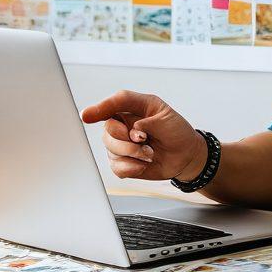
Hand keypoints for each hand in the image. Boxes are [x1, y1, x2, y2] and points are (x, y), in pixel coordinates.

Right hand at [80, 90, 207, 181]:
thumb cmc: (176, 132)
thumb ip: (150, 121)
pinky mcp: (123, 161)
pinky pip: (116, 167)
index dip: (100, 108)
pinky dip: (131, 167)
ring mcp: (121, 143)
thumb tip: (133, 128)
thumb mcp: (168, 119)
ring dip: (132, 154)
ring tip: (150, 153)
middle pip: (109, 129)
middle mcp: (124, 124)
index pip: (115, 103)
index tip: (87, 116)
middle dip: (126, 139)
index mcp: (135, 108)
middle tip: (144, 141)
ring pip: (111, 149)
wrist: (185, 155)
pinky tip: (143, 164)